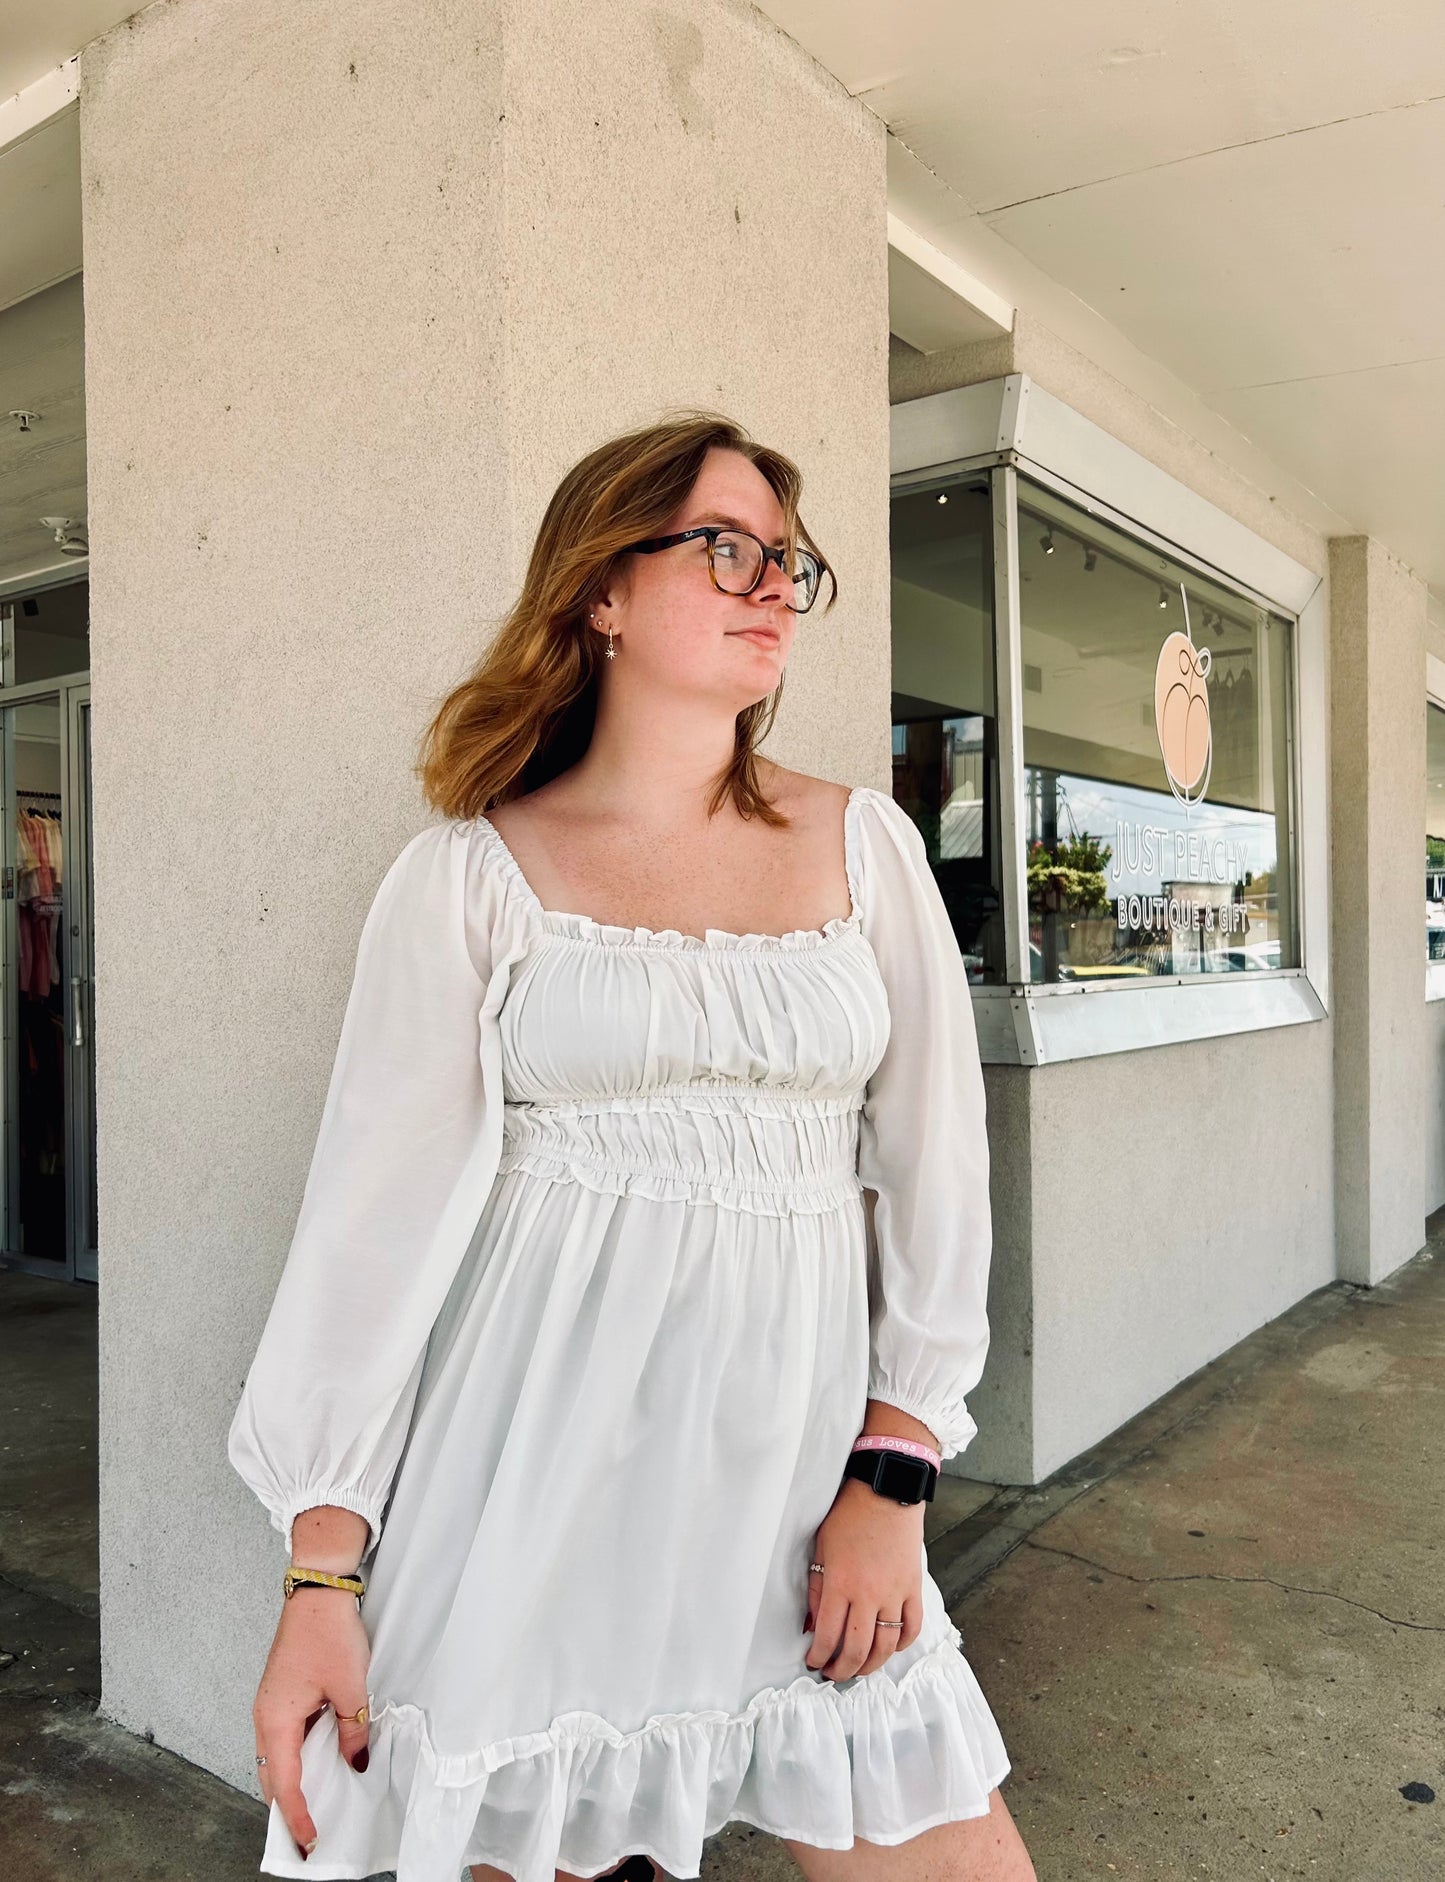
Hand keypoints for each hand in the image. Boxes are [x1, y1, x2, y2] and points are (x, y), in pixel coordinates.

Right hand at [252, 1589, 371, 1859]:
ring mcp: (270, 1706)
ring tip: (314, 1807)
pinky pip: (283, 1739)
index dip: (297, 1815)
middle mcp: (265, 1717)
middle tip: (309, 1835)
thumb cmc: (328, 1634)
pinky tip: (319, 1765)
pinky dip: (296, 1759)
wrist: (317, 1593)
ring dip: (291, 1783)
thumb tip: (356, 1764)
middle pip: (271, 1775)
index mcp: (275, 1720)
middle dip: (287, 1807)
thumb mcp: (350, 1687)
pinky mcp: (280, 1696)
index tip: (309, 1841)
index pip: (284, 1782)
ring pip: (275, 1758)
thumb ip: (352, 1731)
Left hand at [803, 1475, 924, 1680]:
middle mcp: (869, 1594)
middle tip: (834, 1674)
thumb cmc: (849, 1515)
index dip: (819, 1657)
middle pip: (857, 1649)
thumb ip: (818, 1590)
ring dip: (871, 1665)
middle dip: (843, 1670)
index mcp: (841, 1583)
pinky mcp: (913, 1588)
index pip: (828, 1636)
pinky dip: (902, 1644)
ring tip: (858, 1669)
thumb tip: (813, 1625)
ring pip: (886, 1646)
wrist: (886, 1492)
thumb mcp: (822, 1549)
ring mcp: (895, 1593)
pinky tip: (889, 1648)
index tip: (814, 1662)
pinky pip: (911, 1627)